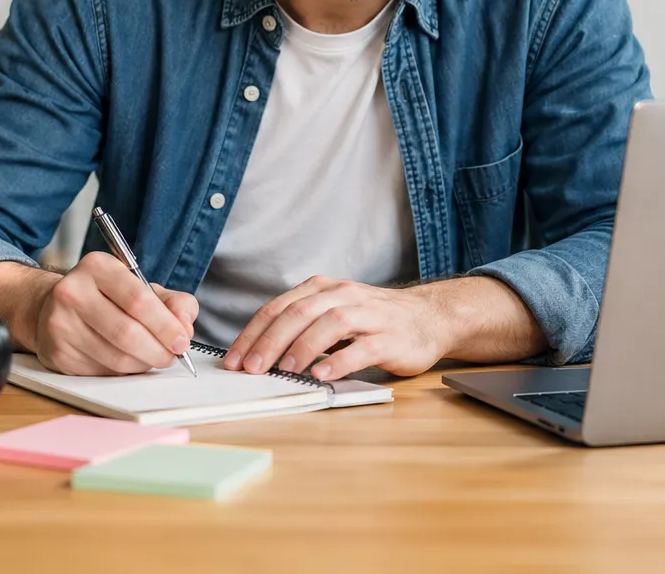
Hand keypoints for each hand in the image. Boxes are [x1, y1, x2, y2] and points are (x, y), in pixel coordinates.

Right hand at [32, 251, 198, 375]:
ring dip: (143, 364)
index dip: (166, 326)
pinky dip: (123, 371)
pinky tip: (126, 360)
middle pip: (127, 333)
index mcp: (97, 267)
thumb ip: (173, 302)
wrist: (53, 307)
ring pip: (116, 358)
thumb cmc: (107, 297)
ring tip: (151, 357)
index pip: (138, 300)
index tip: (182, 341)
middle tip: (172, 356)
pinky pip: (102, 372)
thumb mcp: (141, 287)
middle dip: (158, 350)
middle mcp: (73, 292)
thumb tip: (185, 327)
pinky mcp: (58, 353)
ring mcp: (61, 324)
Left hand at [223, 276, 448, 380]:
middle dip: (270, 342)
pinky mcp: (391, 337)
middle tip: (250, 368)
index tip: (233, 359)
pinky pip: (363, 347)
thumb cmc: (374, 320)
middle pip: (299, 313)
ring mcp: (369, 314)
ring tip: (283, 370)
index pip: (279, 307)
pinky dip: (340, 361)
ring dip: (303, 348)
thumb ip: (302, 326)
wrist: (430, 317)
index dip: (253, 333)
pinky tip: (322, 375)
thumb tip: (259, 354)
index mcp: (323, 289)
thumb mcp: (334, 313)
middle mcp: (344, 295)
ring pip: (330, 324)